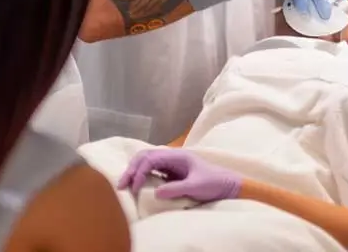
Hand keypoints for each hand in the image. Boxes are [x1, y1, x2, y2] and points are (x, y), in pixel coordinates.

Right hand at [117, 148, 241, 202]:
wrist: (226, 184)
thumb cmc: (213, 182)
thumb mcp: (196, 186)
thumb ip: (176, 188)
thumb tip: (155, 192)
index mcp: (178, 155)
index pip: (151, 158)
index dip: (139, 171)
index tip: (135, 187)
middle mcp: (172, 156)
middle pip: (145, 156)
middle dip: (132, 168)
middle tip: (121, 185)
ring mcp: (171, 163)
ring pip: (147, 161)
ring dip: (134, 170)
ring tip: (125, 184)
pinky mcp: (172, 171)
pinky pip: (152, 169)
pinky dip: (141, 175)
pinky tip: (136, 185)